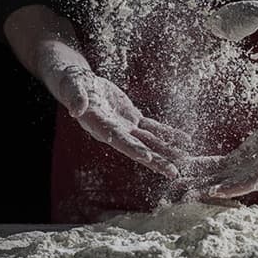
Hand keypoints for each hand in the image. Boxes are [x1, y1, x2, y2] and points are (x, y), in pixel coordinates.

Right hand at [37, 40, 190, 178]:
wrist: (81, 84)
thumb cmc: (73, 85)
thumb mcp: (73, 88)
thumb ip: (76, 99)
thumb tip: (75, 110)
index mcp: (100, 126)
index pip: (118, 140)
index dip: (131, 147)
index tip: (146, 156)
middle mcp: (114, 132)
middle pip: (138, 148)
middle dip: (156, 160)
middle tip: (173, 172)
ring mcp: (125, 127)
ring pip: (149, 141)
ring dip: (166, 150)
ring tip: (185, 159)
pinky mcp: (132, 119)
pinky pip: (153, 128)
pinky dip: (168, 133)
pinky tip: (183, 139)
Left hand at [183, 113, 257, 198]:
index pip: (246, 184)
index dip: (229, 188)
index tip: (212, 191)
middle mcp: (253, 176)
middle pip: (225, 186)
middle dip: (204, 190)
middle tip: (182, 194)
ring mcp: (244, 169)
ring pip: (216, 178)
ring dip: (197, 181)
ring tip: (175, 184)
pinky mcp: (237, 160)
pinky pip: (216, 165)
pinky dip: (202, 166)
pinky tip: (186, 166)